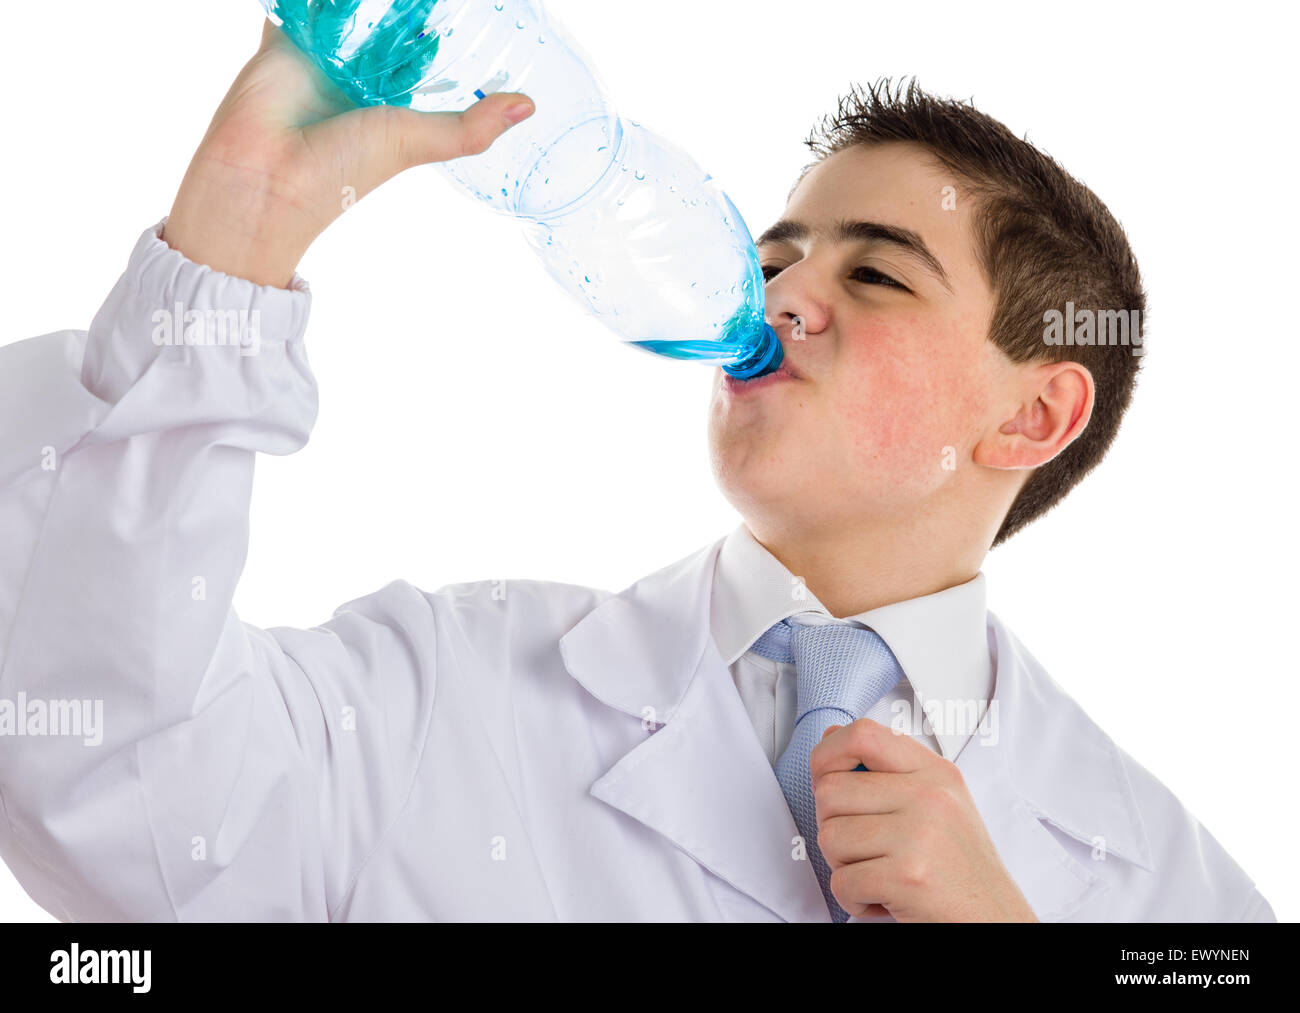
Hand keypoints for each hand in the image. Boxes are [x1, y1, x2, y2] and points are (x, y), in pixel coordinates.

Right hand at [163, 19, 535, 287]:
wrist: (262, 183)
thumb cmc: (341, 172)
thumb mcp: (416, 143)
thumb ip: (470, 128)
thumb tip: (530, 106)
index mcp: (390, 104)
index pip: (419, 57)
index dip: (434, 33)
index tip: (469, 8)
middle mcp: (356, 81)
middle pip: (384, 28)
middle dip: (402, 7)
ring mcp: (318, 59)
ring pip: (344, 10)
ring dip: (360, 0)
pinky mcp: (280, 43)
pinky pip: (296, 6)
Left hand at [811, 718, 1037, 921]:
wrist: (996, 920)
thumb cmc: (961, 869)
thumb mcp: (937, 804)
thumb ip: (885, 770)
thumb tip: (832, 737)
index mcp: (934, 772)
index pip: (862, 734)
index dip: (828, 754)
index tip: (825, 777)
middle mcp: (929, 796)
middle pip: (831, 791)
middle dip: (834, 826)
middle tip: (864, 849)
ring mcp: (919, 834)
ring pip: (830, 837)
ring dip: (844, 867)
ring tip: (879, 874)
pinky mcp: (908, 876)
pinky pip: (842, 882)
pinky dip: (854, 899)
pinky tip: (883, 899)